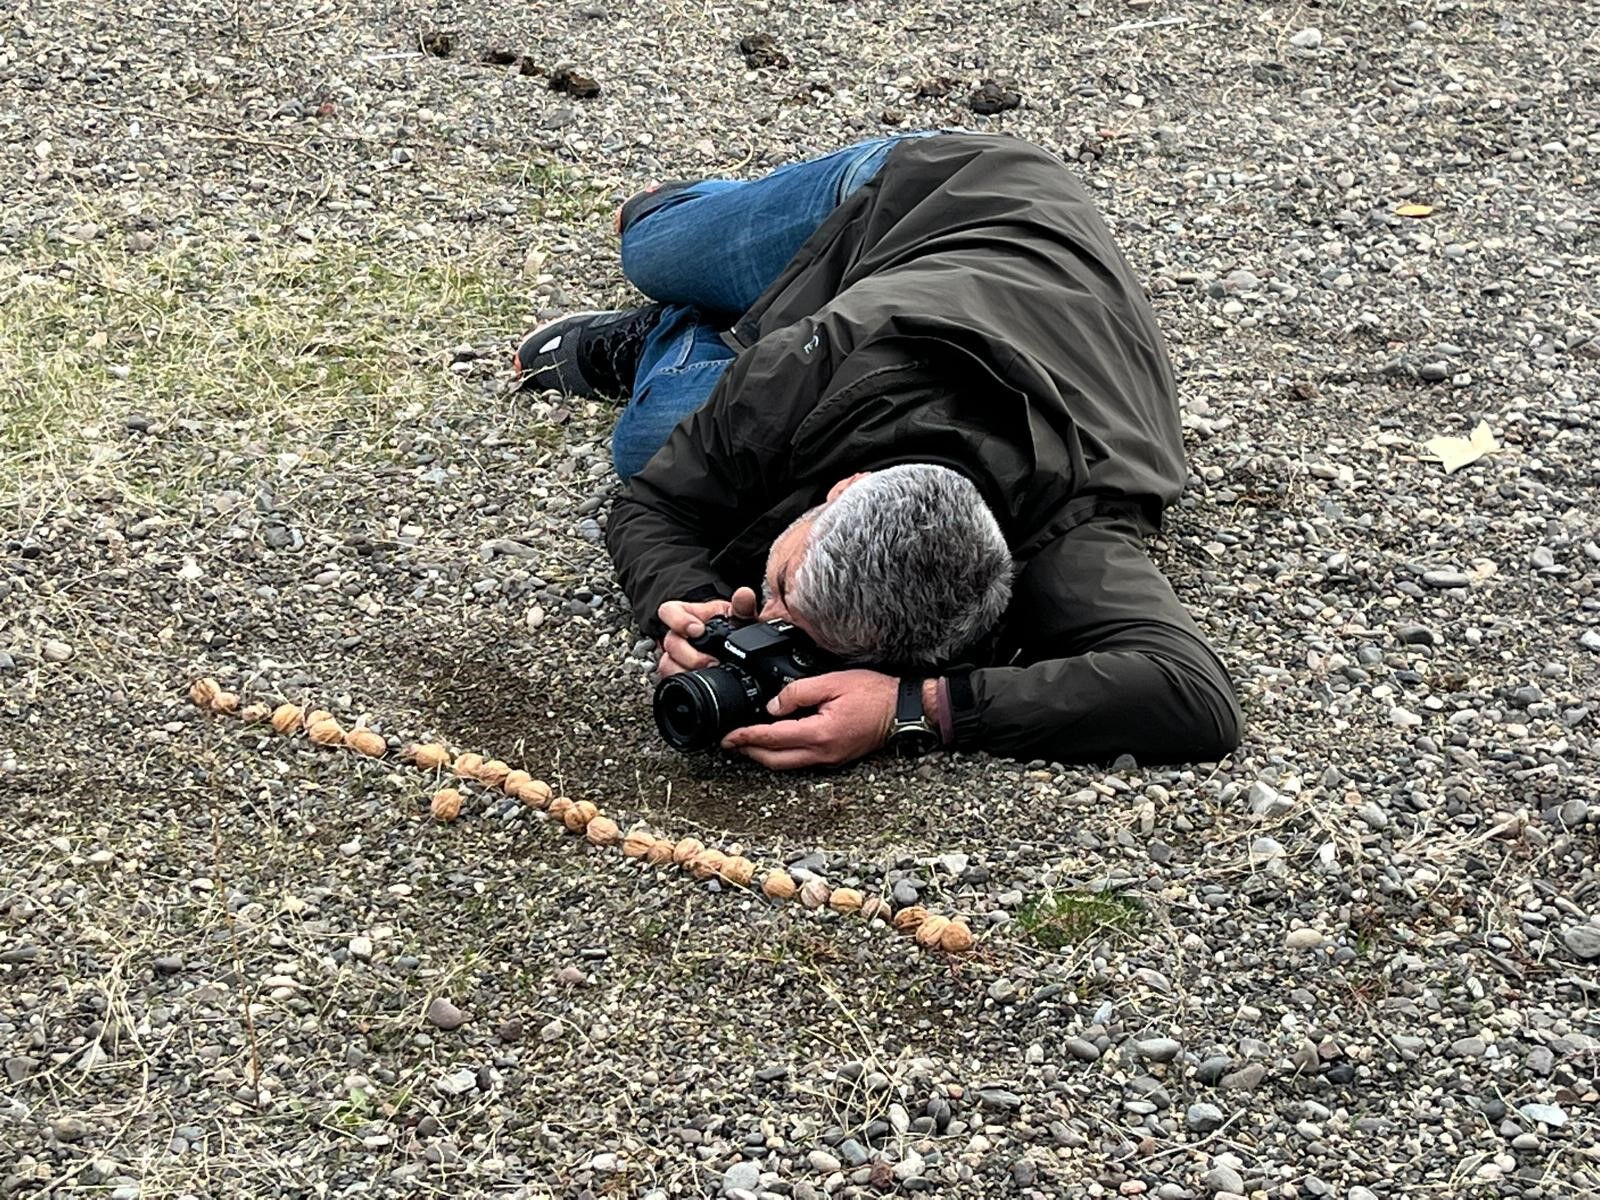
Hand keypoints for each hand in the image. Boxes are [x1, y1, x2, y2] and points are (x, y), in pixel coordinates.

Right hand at [656, 587, 757, 676]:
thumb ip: (743, 605)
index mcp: (689, 615)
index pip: (669, 611)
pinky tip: (702, 681)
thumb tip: (744, 594)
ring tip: (709, 673)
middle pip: (670, 642)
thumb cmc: (733, 627)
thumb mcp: (740, 616)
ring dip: (687, 670)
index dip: (678, 620)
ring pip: (667, 663)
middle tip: (710, 661)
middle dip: (689, 654)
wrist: (736, 648)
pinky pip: (673, 678)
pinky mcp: (679, 673)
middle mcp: (680, 635)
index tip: (697, 630)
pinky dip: (686, 681)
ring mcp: (677, 656)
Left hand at [721, 669, 896, 769]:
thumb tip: (773, 705)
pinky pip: (801, 761)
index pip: (773, 738)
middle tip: (730, 743)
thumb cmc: (873, 694)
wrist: (902, 710)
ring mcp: (829, 759)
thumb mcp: (833, 682)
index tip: (728, 736)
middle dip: (748, 752)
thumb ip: (799, 692)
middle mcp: (822, 753)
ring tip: (747, 742)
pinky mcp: (834, 758)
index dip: (747, 736)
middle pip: (774, 760)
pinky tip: (777, 741)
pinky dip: (782, 754)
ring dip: (764, 755)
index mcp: (819, 733)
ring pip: (787, 764)